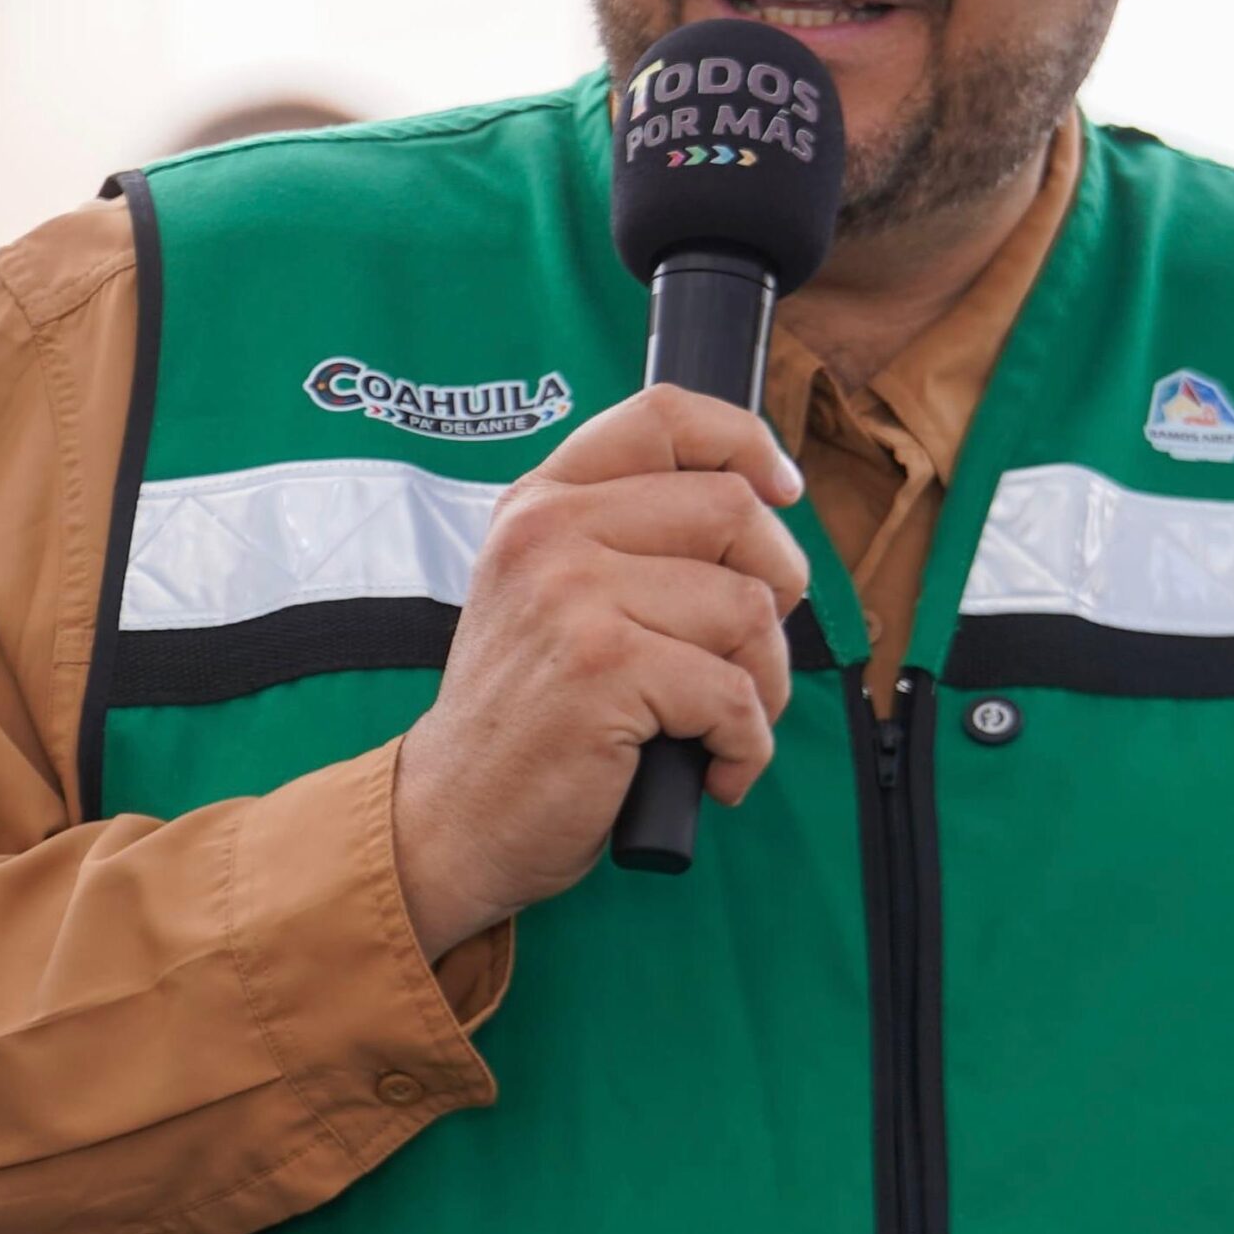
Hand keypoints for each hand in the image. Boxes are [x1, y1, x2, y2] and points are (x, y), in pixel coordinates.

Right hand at [393, 385, 809, 959]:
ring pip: (747, 607)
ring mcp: (573, 596)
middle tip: (746, 653)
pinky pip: (736, 694)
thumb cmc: (529, 714)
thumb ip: (629, 538)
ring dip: (765, 683)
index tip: (781, 492)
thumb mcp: (553, 593)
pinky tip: (713, 770)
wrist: (451, 817)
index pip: (664, 416)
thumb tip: (764, 504)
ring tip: (724, 725)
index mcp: (544, 502)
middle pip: (733, 510)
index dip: (745, 442)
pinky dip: (747, 746)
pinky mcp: (602, 669)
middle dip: (776, 588)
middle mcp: (551, 532)